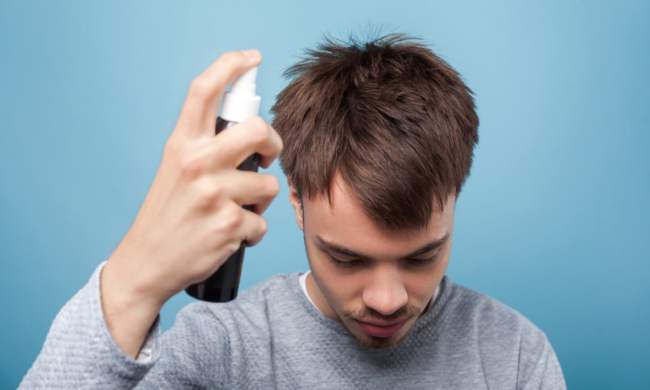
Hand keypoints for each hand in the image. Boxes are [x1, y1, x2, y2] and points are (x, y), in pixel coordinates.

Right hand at [100, 49, 282, 356]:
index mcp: (181, 145)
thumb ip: (204, 147)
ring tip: (236, 212)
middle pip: (257, 130)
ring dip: (260, 202)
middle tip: (268, 156)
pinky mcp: (227, 226)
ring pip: (268, 185)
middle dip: (273, 144)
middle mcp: (195, 163)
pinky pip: (261, 223)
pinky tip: (231, 238)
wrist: (146, 263)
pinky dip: (252, 233)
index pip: (203, 91)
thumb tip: (250, 132)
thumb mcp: (175, 170)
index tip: (251, 58)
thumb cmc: (167, 214)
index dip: (230, 66)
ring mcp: (212, 194)